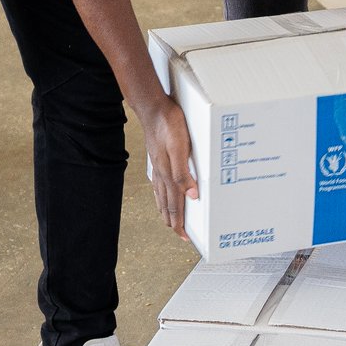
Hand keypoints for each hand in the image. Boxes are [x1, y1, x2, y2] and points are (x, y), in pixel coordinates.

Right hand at [141, 96, 198, 239]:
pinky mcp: (157, 158)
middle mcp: (160, 174)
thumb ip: (183, 173)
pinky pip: (158, 184)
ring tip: (171, 220)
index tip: (185, 237)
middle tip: (180, 234)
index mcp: (167, 174)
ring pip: (161, 196)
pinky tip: (161, 194)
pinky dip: (161, 196)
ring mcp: (157, 167)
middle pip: (167, 205)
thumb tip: (191, 195)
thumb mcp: (181, 147)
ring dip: (167, 210)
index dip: (180, 223)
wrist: (153, 108)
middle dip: (174, 221)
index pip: (174, 205)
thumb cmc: (169, 125)